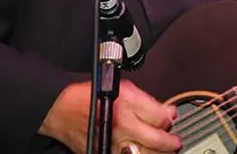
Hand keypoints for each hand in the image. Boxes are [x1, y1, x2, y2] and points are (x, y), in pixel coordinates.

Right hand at [40, 80, 180, 153]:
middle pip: (157, 141)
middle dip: (170, 142)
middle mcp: (122, 129)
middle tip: (175, 142)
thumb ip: (147, 101)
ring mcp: (114, 145)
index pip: (160, 118)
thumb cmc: (88, 97)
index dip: (170, 117)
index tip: (172, 117)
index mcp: (127, 108)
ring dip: (157, 153)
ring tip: (163, 150)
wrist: (62, 111)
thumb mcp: (122, 89)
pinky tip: (142, 151)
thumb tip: (166, 112)